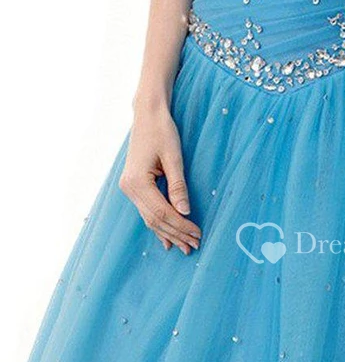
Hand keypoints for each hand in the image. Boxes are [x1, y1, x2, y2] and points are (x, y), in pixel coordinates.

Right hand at [119, 107, 201, 254]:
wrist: (147, 115)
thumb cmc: (162, 131)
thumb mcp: (174, 157)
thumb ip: (178, 185)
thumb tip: (185, 212)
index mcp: (137, 182)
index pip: (162, 212)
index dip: (181, 226)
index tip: (198, 234)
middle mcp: (129, 188)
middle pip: (154, 219)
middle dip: (176, 233)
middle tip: (194, 246)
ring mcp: (128, 188)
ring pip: (149, 218)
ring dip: (168, 232)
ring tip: (184, 246)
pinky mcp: (133, 186)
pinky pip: (146, 210)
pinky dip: (158, 223)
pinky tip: (166, 237)